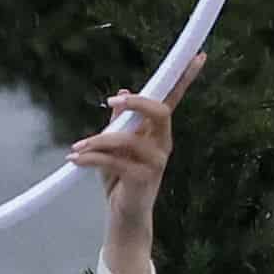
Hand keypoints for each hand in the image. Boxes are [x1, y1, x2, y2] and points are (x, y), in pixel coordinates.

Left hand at [64, 50, 200, 273]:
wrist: (122, 218)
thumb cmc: (120, 180)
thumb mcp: (116, 147)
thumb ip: (120, 122)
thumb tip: (125, 90)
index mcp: (158, 132)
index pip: (174, 100)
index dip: (185, 78)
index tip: (198, 55)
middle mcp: (163, 144)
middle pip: (160, 111)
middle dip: (136, 103)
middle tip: (111, 102)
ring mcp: (156, 162)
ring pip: (128, 138)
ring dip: (97, 141)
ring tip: (76, 149)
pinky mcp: (142, 179)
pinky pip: (114, 161)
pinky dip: (91, 158)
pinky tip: (75, 160)